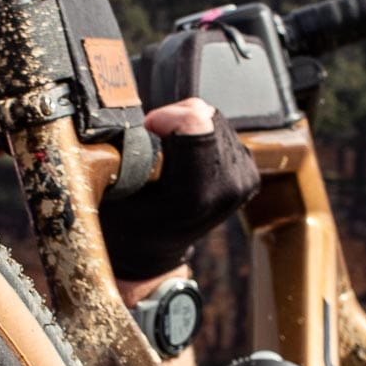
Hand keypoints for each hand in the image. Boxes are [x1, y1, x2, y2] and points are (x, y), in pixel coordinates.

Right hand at [101, 98, 258, 281]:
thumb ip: (134, 155)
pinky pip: (223, 129)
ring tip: (169, 151)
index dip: (166, 117)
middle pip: (204, 115)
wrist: (153, 250)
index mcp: (196, 195)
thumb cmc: (129, 223)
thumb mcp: (116, 190)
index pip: (196, 123)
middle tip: (155, 142)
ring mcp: (244, 181)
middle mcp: (229, 188)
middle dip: (175, 119)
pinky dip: (200, 133)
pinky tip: (186, 154)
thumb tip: (148, 121)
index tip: (148, 130)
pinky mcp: (250, 173)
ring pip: (214, 118)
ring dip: (188, 125)